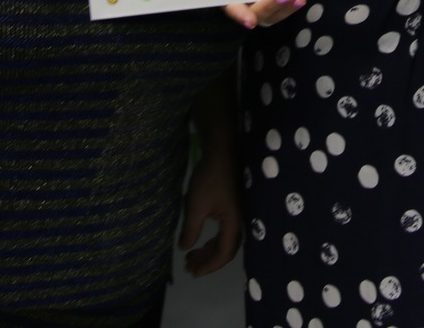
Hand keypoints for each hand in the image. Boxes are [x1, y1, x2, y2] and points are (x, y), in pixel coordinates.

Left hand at [178, 145, 241, 275]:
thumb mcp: (196, 204)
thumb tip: (184, 249)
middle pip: (225, 249)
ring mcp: (237, 215)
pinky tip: (198, 239)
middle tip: (188, 267)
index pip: (224, 253)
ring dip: (208, 250)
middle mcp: (239, 222)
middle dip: (207, 260)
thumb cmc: (210, 177)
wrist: (223, 151)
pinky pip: (223, 231)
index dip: (209, 266)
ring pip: (224, 241)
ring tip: (190, 255)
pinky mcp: (232, 208)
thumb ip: (191, 229)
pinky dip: (211, 239)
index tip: (192, 272)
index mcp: (234, 223)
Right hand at [224, 0, 306, 28]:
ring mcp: (259, 10)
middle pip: (257, 12)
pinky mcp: (272, 8)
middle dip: (271, 4)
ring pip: (273, 15)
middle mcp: (244, 7)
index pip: (233, 8)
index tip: (250, 22)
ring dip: (287, 7)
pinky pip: (282, 10)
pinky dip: (292, 4)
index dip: (241, 15)